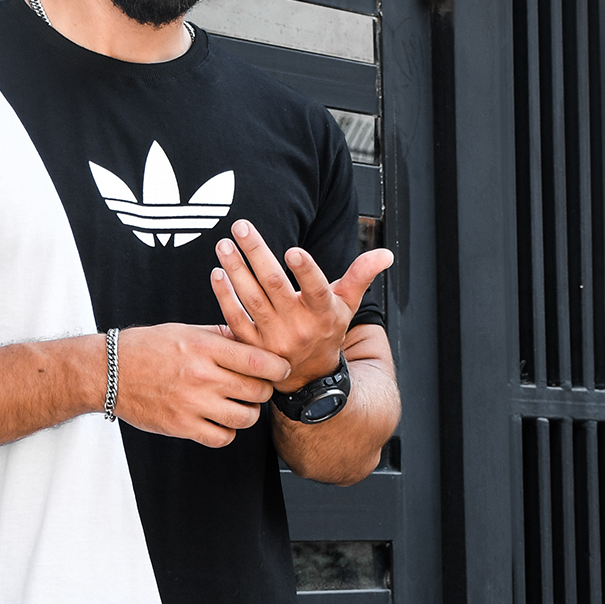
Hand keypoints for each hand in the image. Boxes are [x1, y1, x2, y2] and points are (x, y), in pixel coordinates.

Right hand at [114, 323, 290, 447]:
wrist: (108, 372)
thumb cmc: (145, 348)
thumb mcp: (183, 331)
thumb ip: (219, 336)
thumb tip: (250, 338)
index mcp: (204, 348)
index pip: (258, 360)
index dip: (278, 367)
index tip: (280, 369)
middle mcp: (201, 376)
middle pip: (257, 391)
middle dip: (263, 390)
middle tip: (256, 387)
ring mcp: (192, 404)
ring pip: (244, 418)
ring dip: (248, 413)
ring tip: (239, 405)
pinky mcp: (182, 426)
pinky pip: (222, 437)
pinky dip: (227, 432)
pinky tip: (220, 421)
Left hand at [210, 221, 392, 390]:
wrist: (308, 377)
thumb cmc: (327, 330)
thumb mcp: (348, 304)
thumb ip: (361, 275)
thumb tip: (387, 254)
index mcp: (323, 313)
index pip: (316, 290)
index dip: (306, 271)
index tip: (293, 250)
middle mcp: (298, 325)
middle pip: (275, 285)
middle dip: (256, 253)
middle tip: (241, 227)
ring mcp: (273, 337)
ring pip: (252, 299)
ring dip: (236, 269)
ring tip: (224, 245)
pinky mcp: (252, 346)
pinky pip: (235, 318)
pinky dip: (224, 296)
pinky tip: (217, 274)